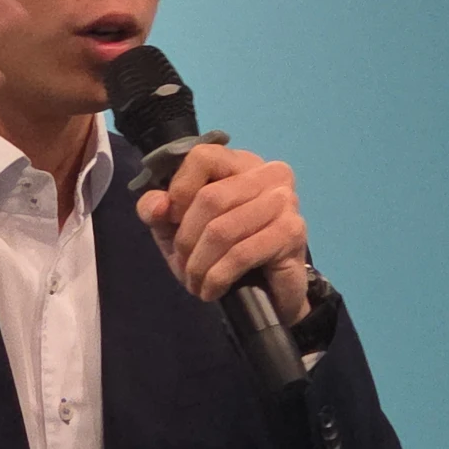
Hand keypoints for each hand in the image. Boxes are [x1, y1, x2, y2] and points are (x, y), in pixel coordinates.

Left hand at [135, 145, 310, 324]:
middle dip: (186, 239)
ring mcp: (283, 201)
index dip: (179, 190)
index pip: (202, 156)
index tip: (172, 220)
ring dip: (200, 264)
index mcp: (238, 162)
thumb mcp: (176, 228)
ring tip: (195, 283)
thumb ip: (157, 209)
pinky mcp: (292, 232)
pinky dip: (218, 277)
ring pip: (223, 229)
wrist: (268, 291)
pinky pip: (241, 254)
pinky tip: (212, 290)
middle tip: (183, 266)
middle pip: (210, 197)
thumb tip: (157, 206)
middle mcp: (267, 173)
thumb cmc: (220, 252)